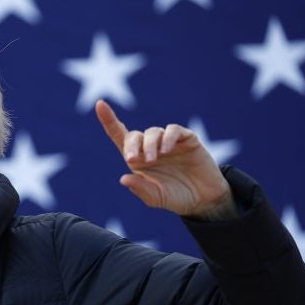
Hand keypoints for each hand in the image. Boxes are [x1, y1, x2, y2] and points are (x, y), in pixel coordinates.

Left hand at [95, 99, 237, 219]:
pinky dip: (168, 137)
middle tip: (133, 159)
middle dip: (132, 145)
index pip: (119, 136)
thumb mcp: (156, 198)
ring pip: (153, 132)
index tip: (99, 105)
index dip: (109, 120)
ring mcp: (169, 143)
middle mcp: (151, 148)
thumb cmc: (176, 197)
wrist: (205, 199)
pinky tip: (166, 149)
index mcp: (138, 160)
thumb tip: (123, 179)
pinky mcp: (187, 140)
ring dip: (150, 143)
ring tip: (154, 158)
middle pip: (135, 135)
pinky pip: (174, 131)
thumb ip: (141, 189)